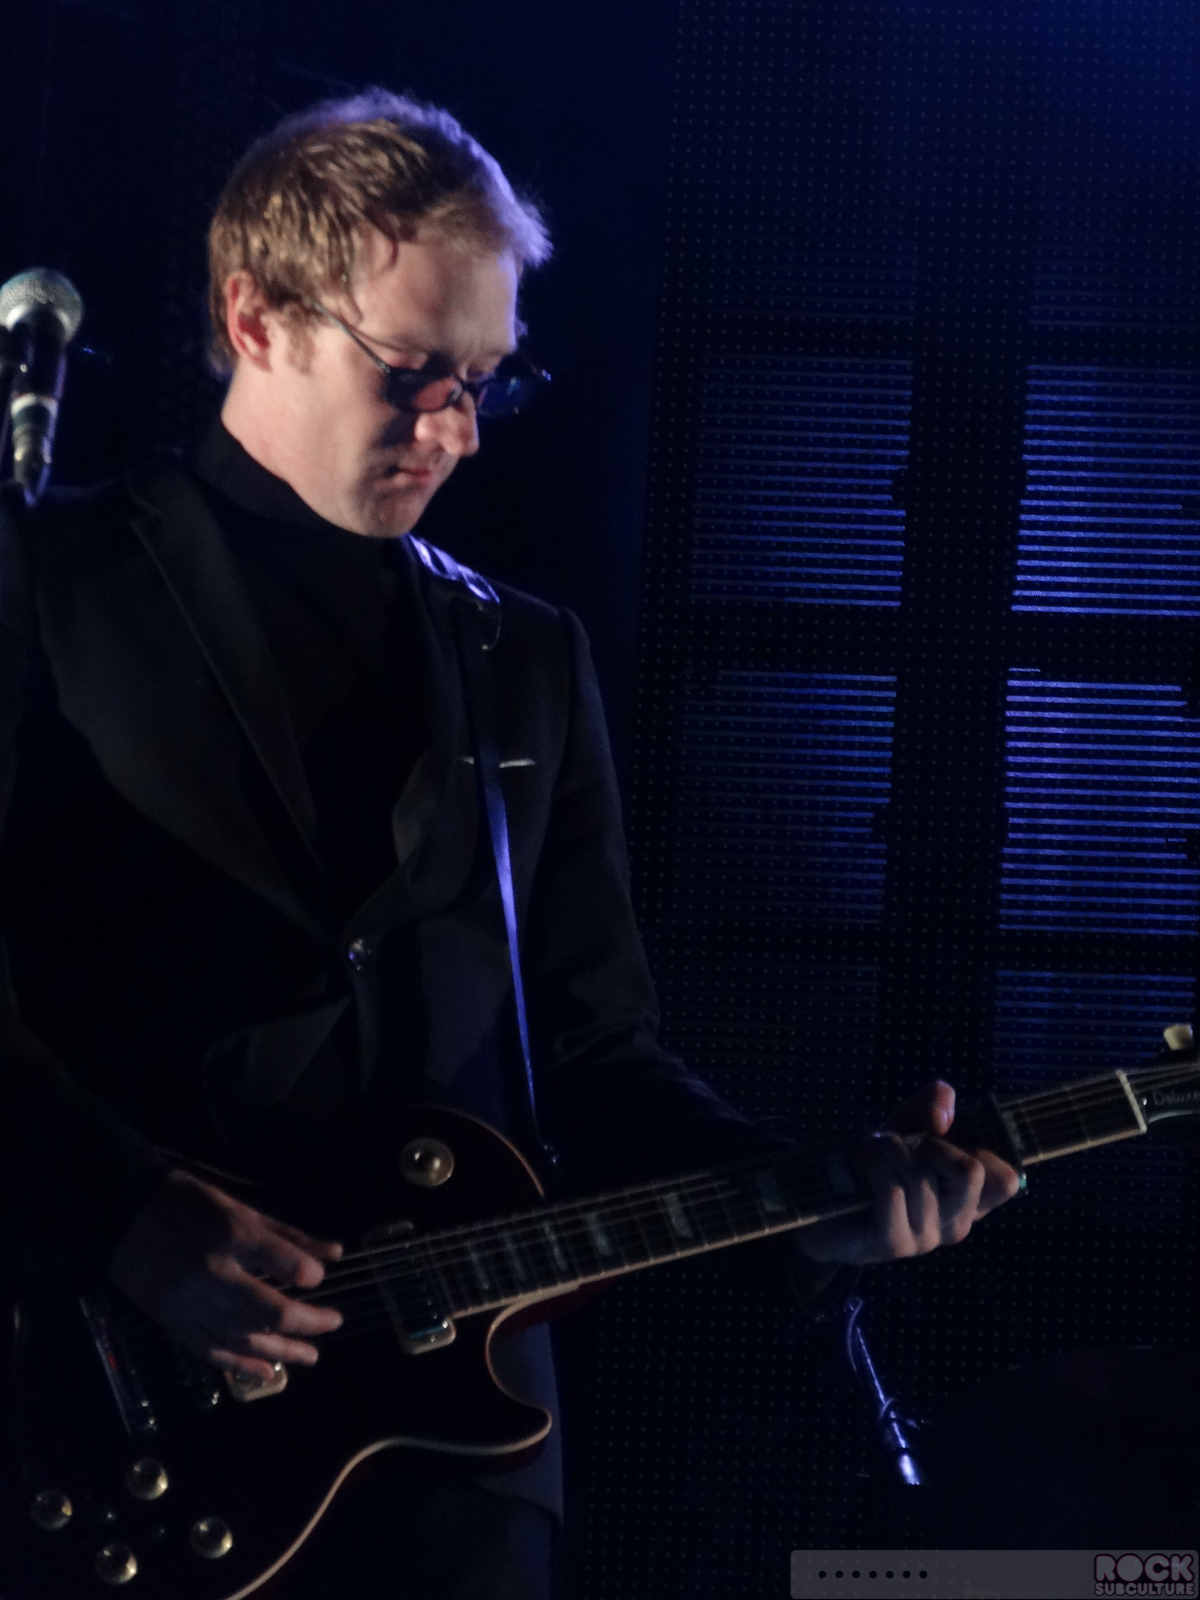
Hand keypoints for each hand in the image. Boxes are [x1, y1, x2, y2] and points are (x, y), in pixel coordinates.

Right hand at [108, 1169, 343, 1381]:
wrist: (119, 1217)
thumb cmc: (186, 1203)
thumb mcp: (238, 1207)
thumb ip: (286, 1235)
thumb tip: (333, 1253)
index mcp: (230, 1235)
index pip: (284, 1263)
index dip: (310, 1274)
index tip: (318, 1277)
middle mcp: (212, 1274)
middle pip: (269, 1310)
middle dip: (307, 1321)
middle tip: (334, 1323)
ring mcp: (190, 1304)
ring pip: (244, 1338)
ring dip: (283, 1351)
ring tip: (312, 1355)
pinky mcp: (173, 1324)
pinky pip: (212, 1353)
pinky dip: (242, 1365)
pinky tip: (268, 1372)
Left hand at [796, 1080, 1020, 1265]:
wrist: (824, 1202)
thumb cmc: (877, 1163)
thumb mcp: (908, 1126)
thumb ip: (933, 1107)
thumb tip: (943, 1116)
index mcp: (970, 1200)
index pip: (1007, 1180)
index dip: (981, 1148)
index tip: (943, 1136)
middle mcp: (956, 1224)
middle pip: (971, 1172)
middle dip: (932, 1143)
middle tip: (905, 1145)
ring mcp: (927, 1238)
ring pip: (920, 1174)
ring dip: (887, 1148)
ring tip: (870, 1151)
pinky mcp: (895, 1244)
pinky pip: (893, 1189)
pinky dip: (873, 1163)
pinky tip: (860, 1165)